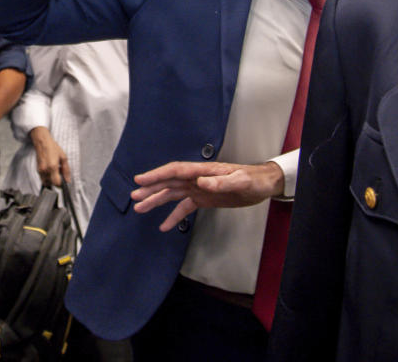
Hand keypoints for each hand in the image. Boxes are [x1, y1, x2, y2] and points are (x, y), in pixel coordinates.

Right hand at [30, 126, 70, 186]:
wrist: (42, 142)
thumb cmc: (53, 148)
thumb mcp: (63, 157)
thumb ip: (66, 170)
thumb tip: (68, 180)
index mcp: (53, 166)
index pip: (56, 182)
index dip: (61, 184)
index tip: (63, 182)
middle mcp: (45, 170)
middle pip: (51, 184)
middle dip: (56, 182)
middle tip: (60, 175)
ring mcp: (40, 170)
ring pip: (46, 182)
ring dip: (51, 181)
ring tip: (55, 173)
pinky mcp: (37, 170)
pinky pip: (43, 179)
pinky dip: (47, 178)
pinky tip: (50, 171)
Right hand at [130, 161, 284, 231]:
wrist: (263, 185)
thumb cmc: (253, 180)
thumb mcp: (240, 181)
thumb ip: (221, 182)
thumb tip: (201, 182)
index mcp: (203, 171)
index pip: (175, 171)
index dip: (157, 175)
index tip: (140, 180)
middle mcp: (196, 178)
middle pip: (169, 182)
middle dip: (151, 188)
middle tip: (134, 196)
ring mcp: (198, 188)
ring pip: (172, 194)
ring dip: (156, 200)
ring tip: (139, 208)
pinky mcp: (203, 199)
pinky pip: (183, 207)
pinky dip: (173, 216)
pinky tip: (164, 226)